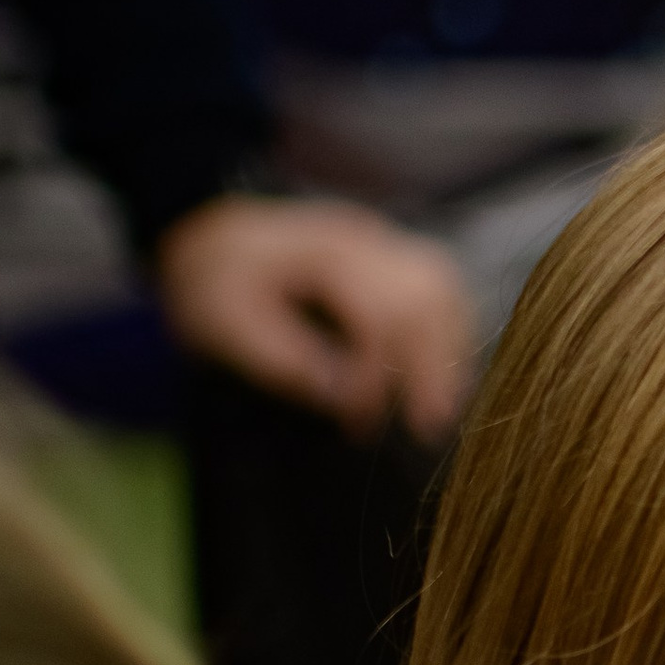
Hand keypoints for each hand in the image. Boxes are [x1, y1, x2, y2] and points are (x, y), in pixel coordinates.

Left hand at [155, 194, 476, 441]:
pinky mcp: (395, 258)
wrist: (216, 240)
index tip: (358, 422)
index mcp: (319, 251)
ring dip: (449, 352)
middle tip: (426, 427)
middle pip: (428, 293)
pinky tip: (434, 378)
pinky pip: (442, 292)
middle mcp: (364, 238)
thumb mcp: (229, 327)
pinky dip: (446, 337)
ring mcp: (384, 242)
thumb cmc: (218, 287)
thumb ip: (287, 362)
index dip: (377, 372)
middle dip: (434, 365)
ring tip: (437, 409)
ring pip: (445, 290)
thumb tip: (348, 399)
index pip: (377, 310)